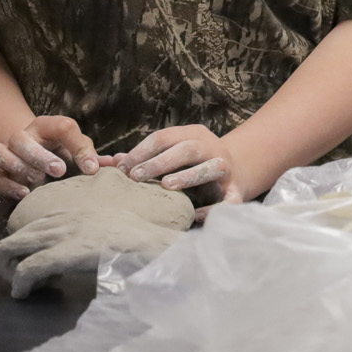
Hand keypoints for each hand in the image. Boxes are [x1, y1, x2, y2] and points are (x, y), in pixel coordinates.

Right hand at [0, 115, 100, 199]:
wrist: (33, 157)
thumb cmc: (62, 154)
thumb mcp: (78, 150)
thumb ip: (94, 157)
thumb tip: (117, 164)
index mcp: (46, 127)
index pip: (61, 127)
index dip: (78, 147)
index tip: (91, 169)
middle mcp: (23, 137)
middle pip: (20, 138)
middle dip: (40, 155)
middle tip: (59, 171)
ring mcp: (6, 155)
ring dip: (18, 166)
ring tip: (38, 180)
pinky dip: (4, 185)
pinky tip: (24, 193)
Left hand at [0, 210, 183, 298]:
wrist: (157, 247)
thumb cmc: (142, 246)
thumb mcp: (111, 231)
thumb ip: (90, 238)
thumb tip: (78, 254)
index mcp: (74, 214)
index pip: (32, 227)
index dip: (26, 250)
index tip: (36, 270)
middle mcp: (62, 220)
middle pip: (14, 237)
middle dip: (7, 261)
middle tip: (18, 282)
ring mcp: (62, 236)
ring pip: (12, 250)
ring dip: (9, 273)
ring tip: (19, 290)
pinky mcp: (64, 254)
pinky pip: (28, 269)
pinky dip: (19, 284)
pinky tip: (23, 294)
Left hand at [110, 124, 262, 213]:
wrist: (237, 170)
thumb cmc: (194, 162)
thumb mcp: (173, 153)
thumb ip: (146, 157)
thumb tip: (113, 162)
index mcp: (193, 135)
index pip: (164, 137)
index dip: (142, 150)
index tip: (122, 168)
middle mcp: (211, 147)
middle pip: (187, 149)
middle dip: (160, 162)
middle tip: (136, 177)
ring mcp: (226, 168)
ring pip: (211, 167)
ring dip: (189, 176)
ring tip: (167, 186)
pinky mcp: (236, 190)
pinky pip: (228, 200)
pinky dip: (213, 208)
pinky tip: (195, 216)